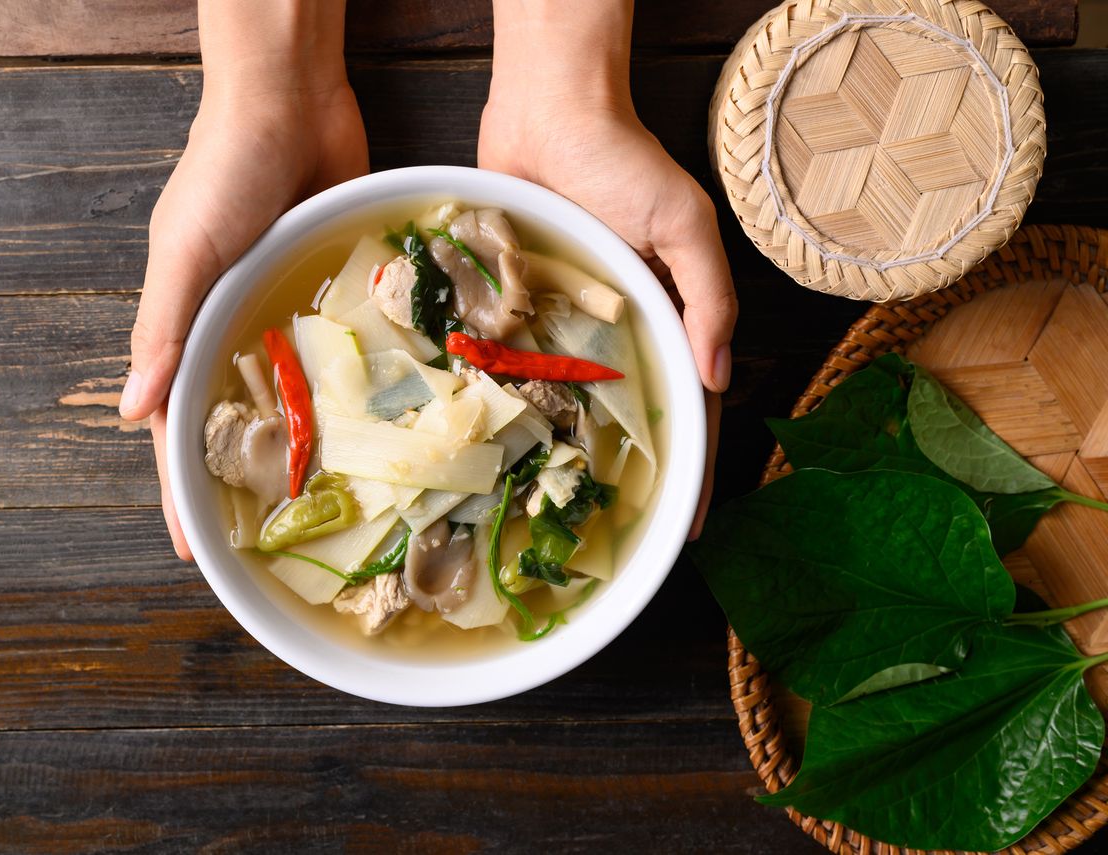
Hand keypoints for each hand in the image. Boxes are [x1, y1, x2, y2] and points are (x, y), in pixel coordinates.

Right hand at [120, 56, 366, 559]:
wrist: (291, 102)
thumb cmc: (225, 172)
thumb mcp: (186, 251)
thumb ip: (163, 327)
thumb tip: (132, 414)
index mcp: (187, 325)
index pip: (176, 426)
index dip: (181, 489)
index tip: (195, 549)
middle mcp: (234, 328)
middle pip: (234, 421)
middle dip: (244, 481)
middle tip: (267, 543)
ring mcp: (282, 313)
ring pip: (289, 397)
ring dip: (300, 445)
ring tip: (324, 505)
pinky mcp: (330, 293)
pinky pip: (337, 356)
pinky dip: (346, 393)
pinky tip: (371, 432)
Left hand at [481, 58, 735, 538]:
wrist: (546, 115)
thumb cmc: (621, 160)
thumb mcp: (682, 222)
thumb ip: (707, 294)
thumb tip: (717, 374)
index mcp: (666, 318)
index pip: (689, 408)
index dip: (694, 468)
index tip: (691, 527)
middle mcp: (616, 332)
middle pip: (629, 419)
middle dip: (633, 478)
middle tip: (623, 537)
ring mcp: (565, 326)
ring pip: (571, 405)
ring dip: (570, 453)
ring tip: (561, 513)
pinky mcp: (517, 310)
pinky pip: (517, 367)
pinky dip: (515, 405)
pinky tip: (506, 447)